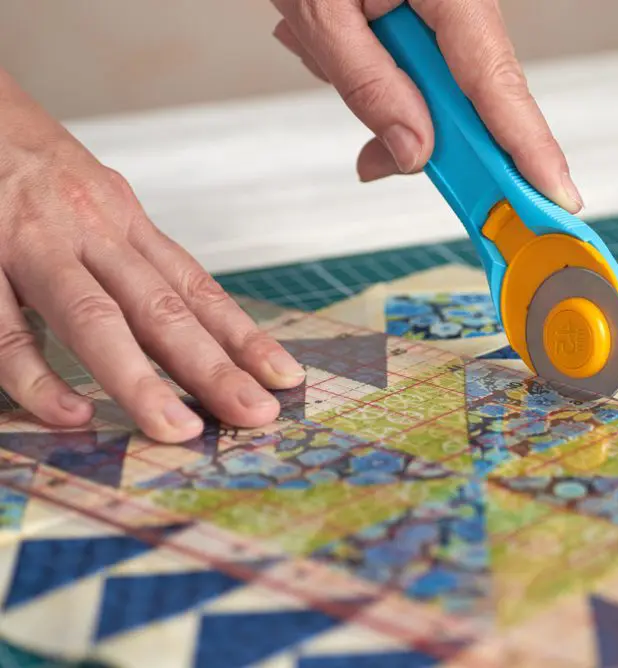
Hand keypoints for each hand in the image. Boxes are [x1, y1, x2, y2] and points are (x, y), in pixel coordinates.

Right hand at [0, 70, 305, 442]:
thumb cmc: (25, 163)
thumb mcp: (92, 201)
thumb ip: (130, 259)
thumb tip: (181, 319)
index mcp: (125, 223)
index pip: (196, 289)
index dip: (244, 337)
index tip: (286, 377)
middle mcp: (91, 233)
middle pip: (163, 310)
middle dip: (213, 368)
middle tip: (256, 415)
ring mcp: (33, 247)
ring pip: (95, 318)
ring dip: (139, 379)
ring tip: (177, 429)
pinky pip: (4, 330)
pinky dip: (38, 376)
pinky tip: (73, 413)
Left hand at [270, 0, 583, 212]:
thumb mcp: (320, 8)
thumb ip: (368, 84)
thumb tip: (413, 151)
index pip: (498, 84)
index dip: (530, 148)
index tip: (557, 197)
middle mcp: (462, 0)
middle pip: (473, 97)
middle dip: (424, 128)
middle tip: (383, 156)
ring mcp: (448, 8)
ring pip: (437, 88)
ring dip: (380, 90)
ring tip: (320, 46)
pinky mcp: (427, 15)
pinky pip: (415, 66)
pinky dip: (372, 70)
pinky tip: (330, 40)